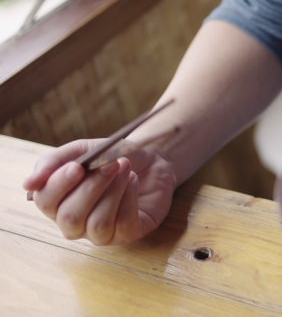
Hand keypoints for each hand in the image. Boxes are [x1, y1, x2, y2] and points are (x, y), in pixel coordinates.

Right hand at [23, 139, 176, 244]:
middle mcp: (76, 223)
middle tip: (111, 163)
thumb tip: (28, 184)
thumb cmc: (112, 157)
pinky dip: (129, 196)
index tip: (77, 166)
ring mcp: (102, 232)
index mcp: (59, 202)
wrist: (151, 159)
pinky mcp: (128, 233)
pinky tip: (133, 180)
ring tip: (125, 167)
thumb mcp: (83, 149)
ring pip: (97, 223)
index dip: (59, 185)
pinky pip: (123, 223)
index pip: (45, 202)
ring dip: (113, 191)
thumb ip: (54, 162)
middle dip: (91, 187)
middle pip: (70, 217)